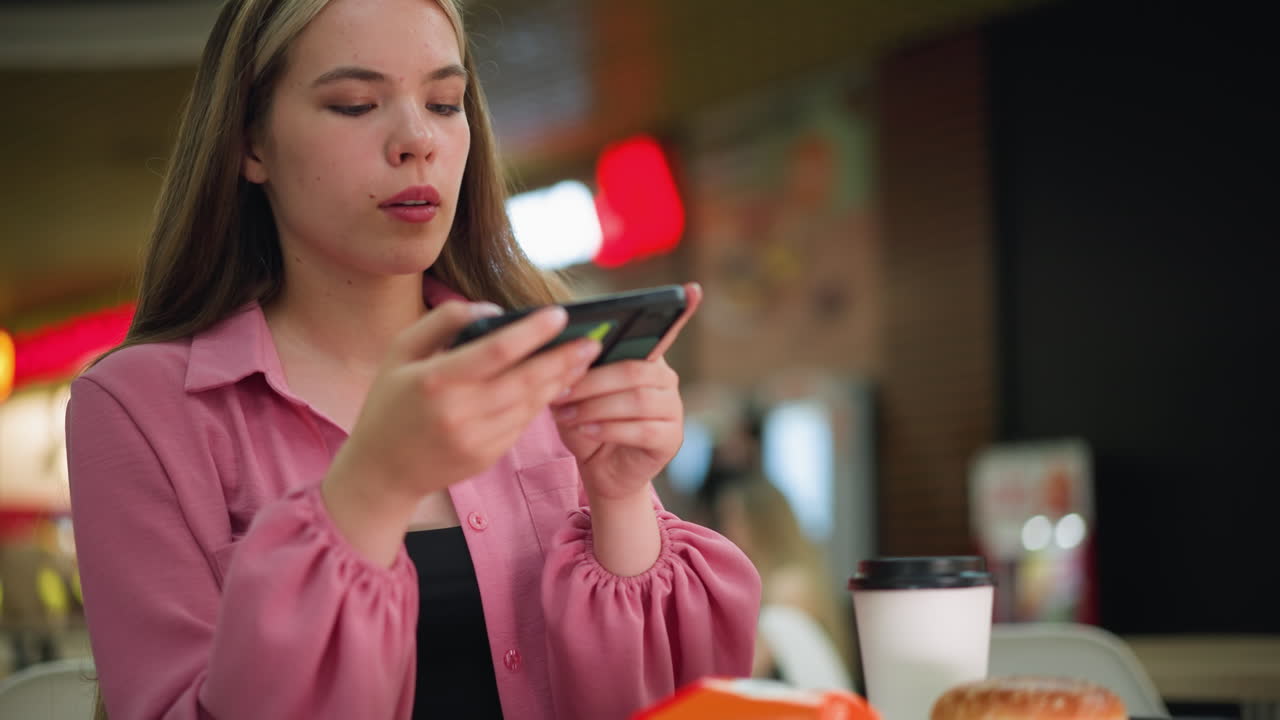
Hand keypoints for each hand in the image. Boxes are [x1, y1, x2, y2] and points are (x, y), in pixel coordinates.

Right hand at [329, 300, 600, 509]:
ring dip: (560, 381)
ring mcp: (475, 439)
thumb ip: (444, 322)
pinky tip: (557, 384)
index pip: (497, 351)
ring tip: (582, 359)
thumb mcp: (401, 351)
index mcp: (435, 381)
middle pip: (525, 381)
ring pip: (530, 405)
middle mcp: (458, 413)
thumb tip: (493, 311)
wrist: (382, 471)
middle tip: (592, 341)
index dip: (533, 332)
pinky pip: (523, 424)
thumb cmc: (390, 401)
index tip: (560, 314)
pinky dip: (542, 403)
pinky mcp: (487, 457)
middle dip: (563, 359)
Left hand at [550, 282, 702, 501]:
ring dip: (595, 407)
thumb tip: (559, 351)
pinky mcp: (671, 438)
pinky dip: (608, 429)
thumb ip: (577, 370)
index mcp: (647, 359)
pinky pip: (641, 429)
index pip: (666, 330)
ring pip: (636, 399)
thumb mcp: (577, 393)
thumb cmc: (588, 425)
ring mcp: (673, 409)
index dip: (682, 309)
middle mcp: (667, 379)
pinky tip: (587, 431)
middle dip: (592, 380)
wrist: (601, 472)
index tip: (690, 288)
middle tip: (559, 390)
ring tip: (566, 415)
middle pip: (634, 370)